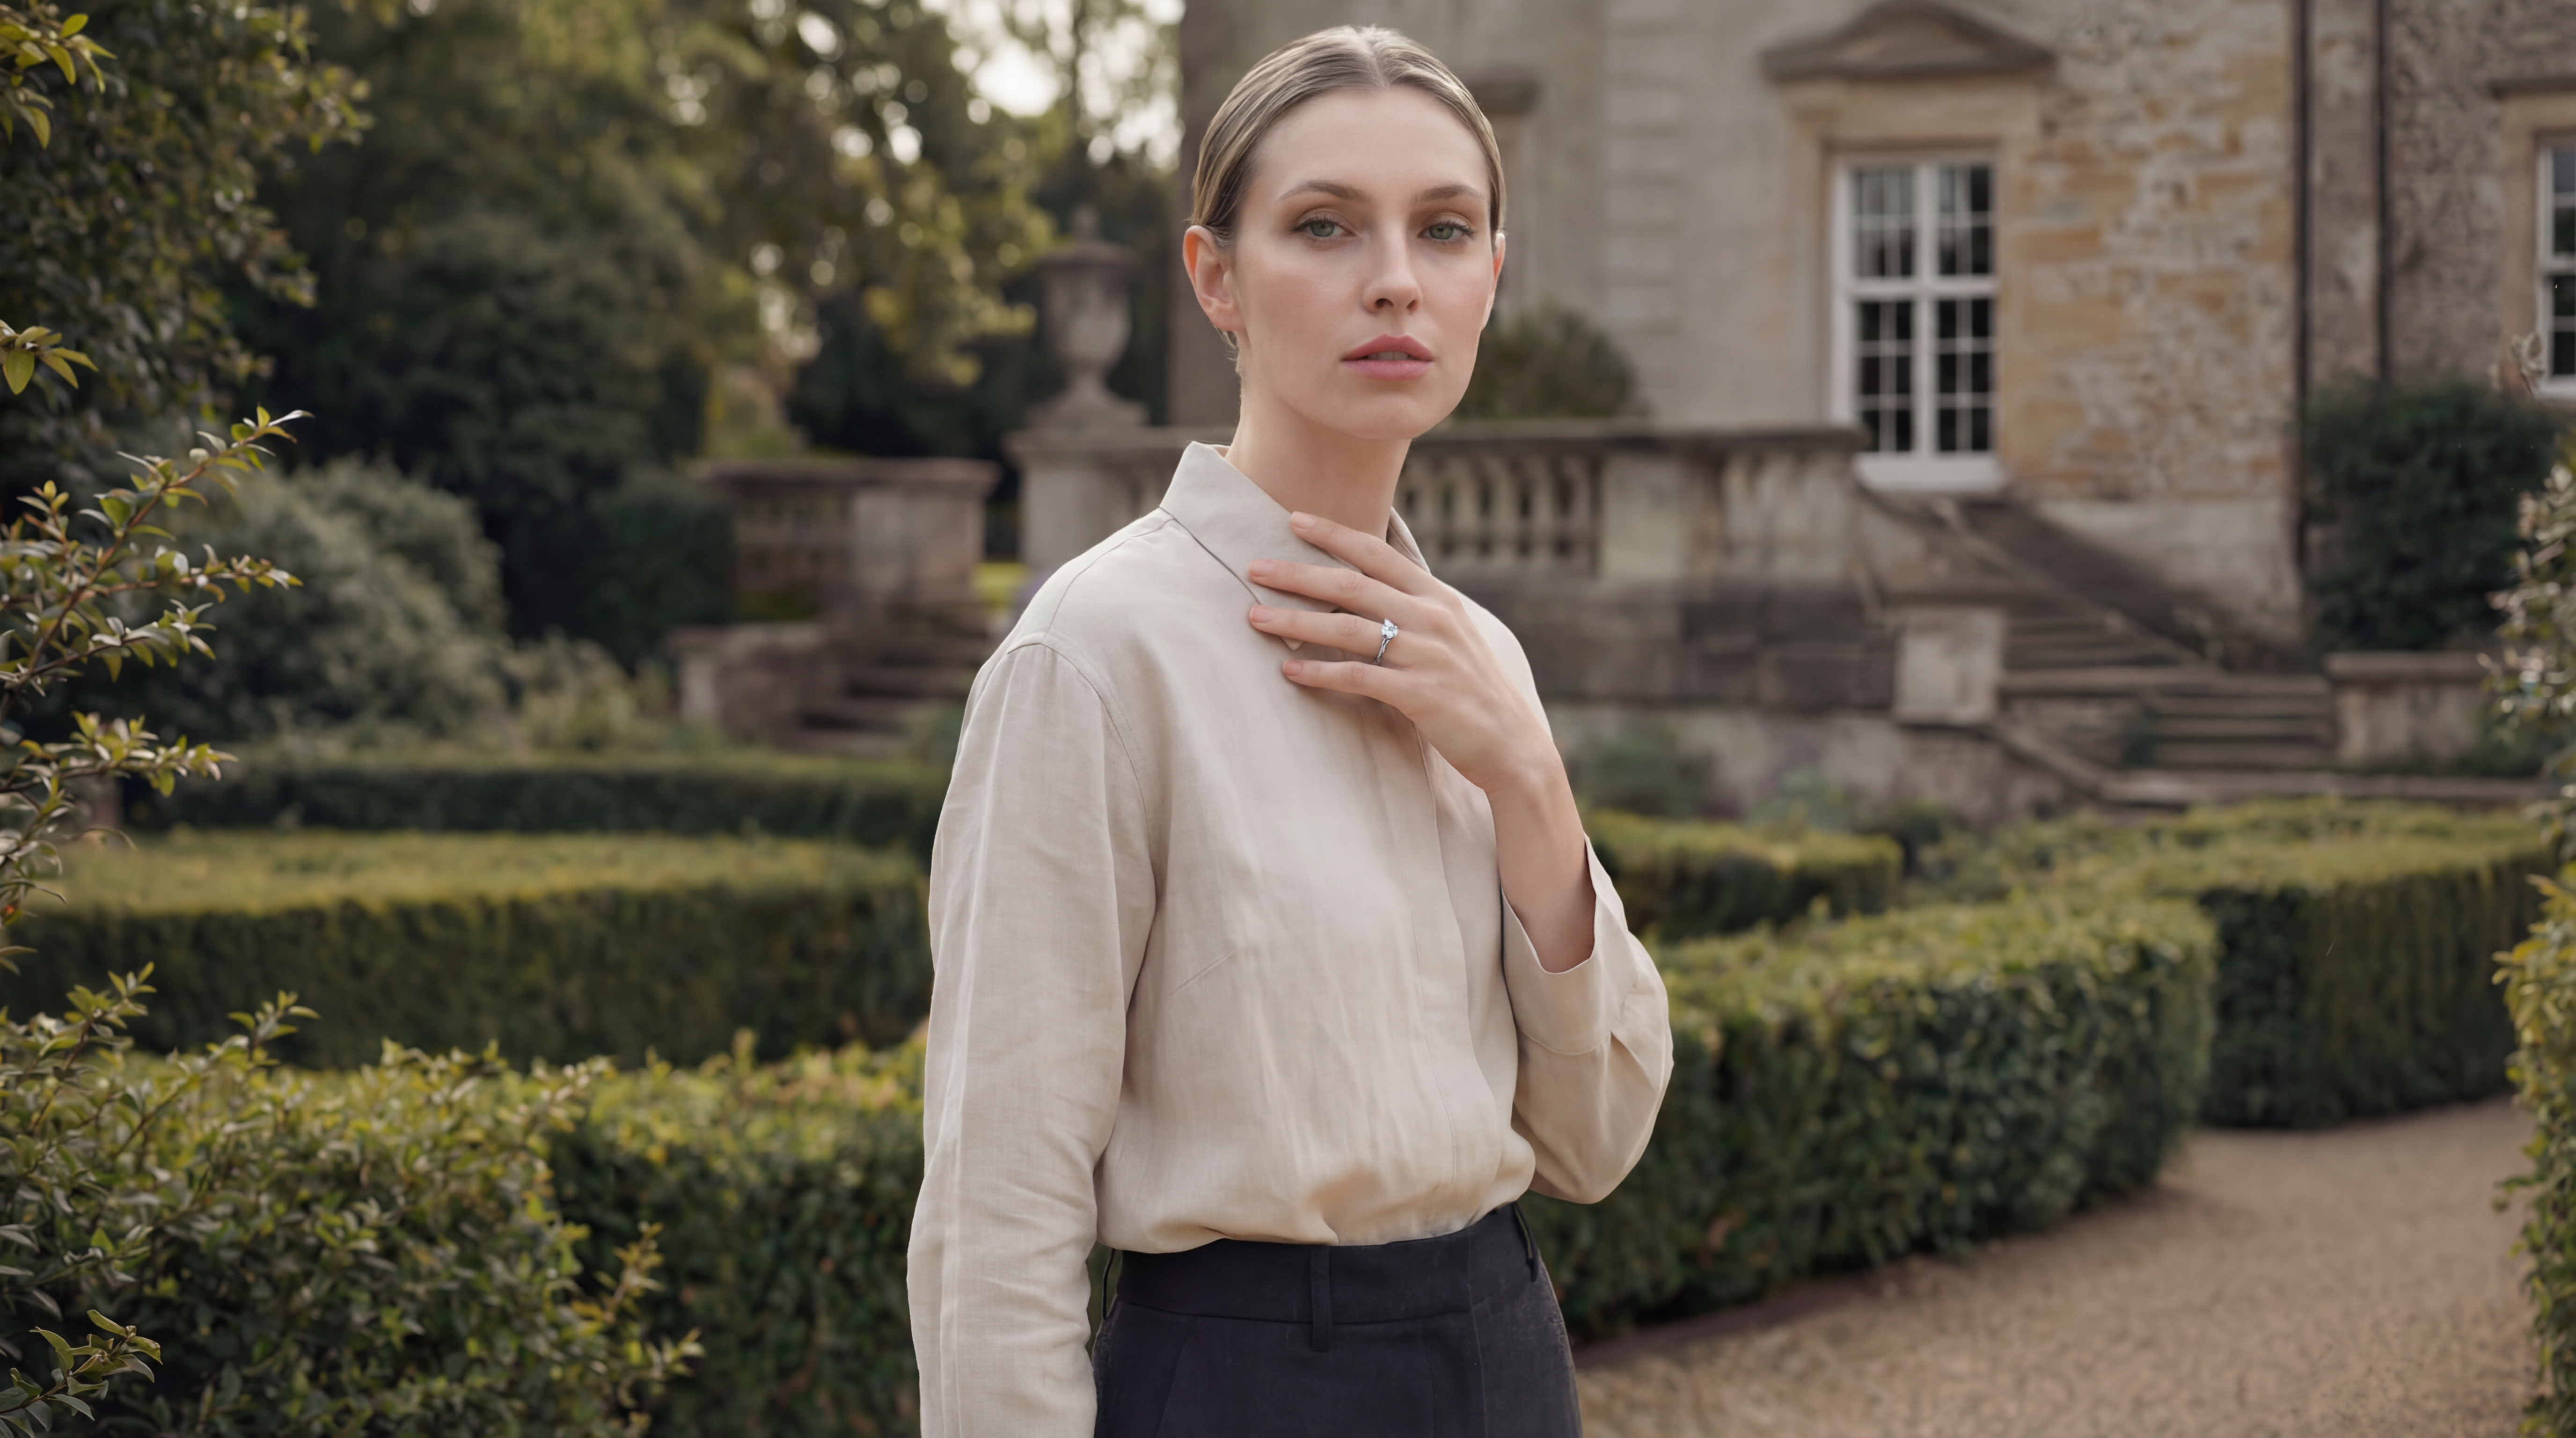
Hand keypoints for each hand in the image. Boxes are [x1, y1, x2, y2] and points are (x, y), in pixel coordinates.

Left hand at [1245, 511, 1553, 798]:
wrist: (1511, 743)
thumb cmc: (1472, 688)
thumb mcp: (1451, 634)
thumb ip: (1413, 606)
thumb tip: (1369, 583)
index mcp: (1437, 597)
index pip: (1378, 553)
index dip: (1334, 534)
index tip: (1293, 518)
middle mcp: (1432, 618)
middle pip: (1352, 585)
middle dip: (1298, 574)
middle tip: (1253, 567)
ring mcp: (1426, 656)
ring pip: (1348, 629)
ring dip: (1297, 621)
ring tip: (1255, 617)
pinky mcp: (1420, 694)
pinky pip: (1360, 677)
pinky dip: (1321, 672)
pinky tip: (1289, 671)